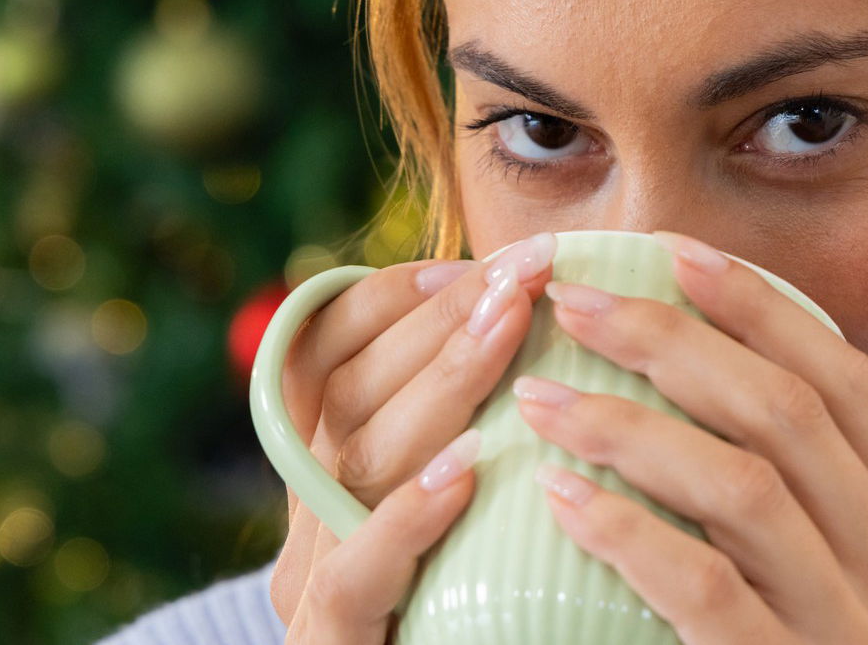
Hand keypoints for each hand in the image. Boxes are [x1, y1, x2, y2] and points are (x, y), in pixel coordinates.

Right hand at [270, 233, 556, 626]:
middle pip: (347, 397)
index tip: (466, 259)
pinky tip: (467, 471)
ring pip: (351, 462)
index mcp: (334, 482)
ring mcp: (311, 588)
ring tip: (505, 325)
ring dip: (433, 386)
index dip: (388, 302)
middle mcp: (309, 525)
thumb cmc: (480, 624)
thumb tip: (558, 339)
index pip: (331, 363)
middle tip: (516, 273)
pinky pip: (357, 577)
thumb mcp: (468, 520)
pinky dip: (405, 517)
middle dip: (431, 325)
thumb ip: (480, 444)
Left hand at [512, 230, 867, 643]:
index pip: (854, 390)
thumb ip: (824, 499)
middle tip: (573, 301)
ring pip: (749, 488)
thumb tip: (820, 368)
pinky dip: (628, 529)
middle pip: (793, 418)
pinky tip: (560, 493)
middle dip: (677, 341)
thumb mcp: (836, 589)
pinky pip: (704, 590)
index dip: (764, 312)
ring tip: (539, 393)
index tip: (674, 253)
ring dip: (632, 422)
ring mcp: (858, 644)